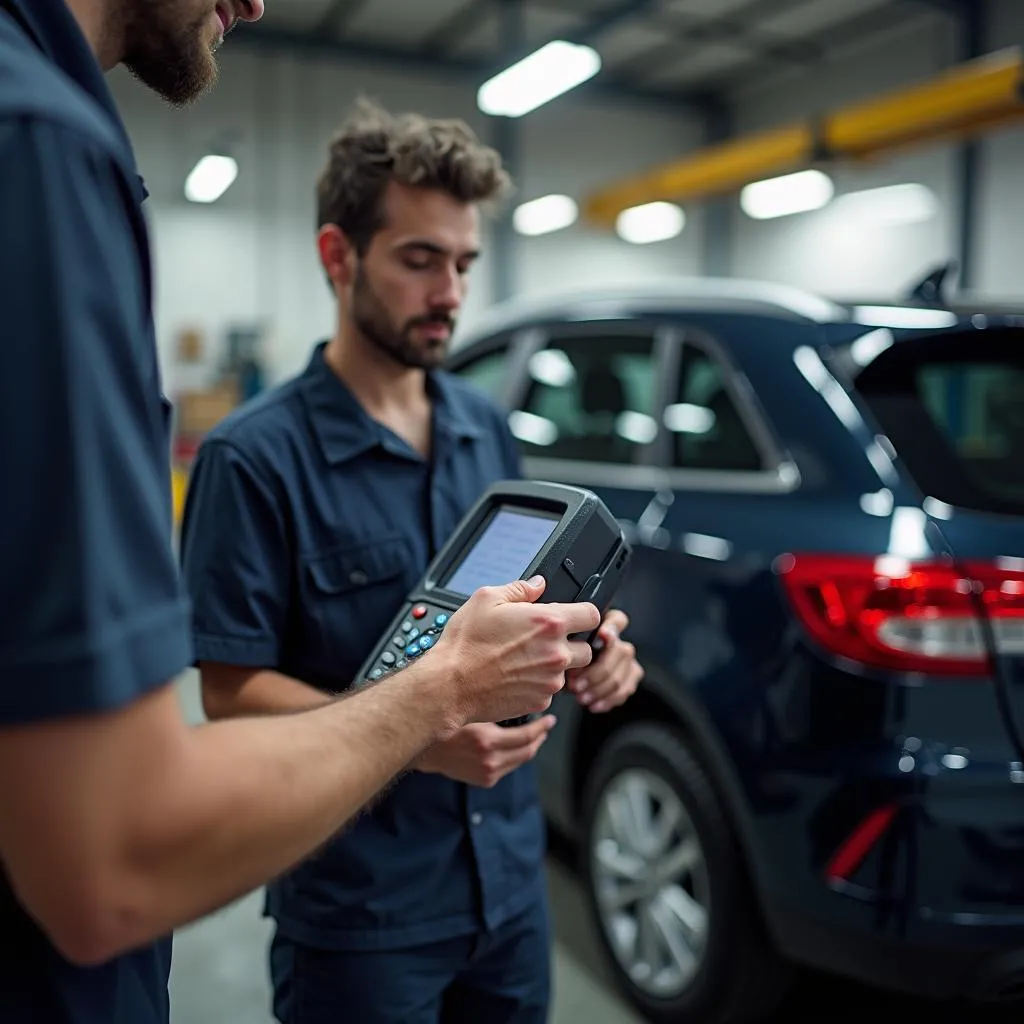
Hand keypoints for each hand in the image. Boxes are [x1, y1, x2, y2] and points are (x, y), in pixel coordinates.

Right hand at [414, 715, 555, 786]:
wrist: (425, 749)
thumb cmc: (445, 722)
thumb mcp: (469, 708)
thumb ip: (493, 702)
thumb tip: (519, 692)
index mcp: (486, 740)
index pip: (526, 736)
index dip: (542, 727)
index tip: (551, 719)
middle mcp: (489, 760)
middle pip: (528, 750)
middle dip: (540, 737)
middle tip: (546, 725)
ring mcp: (488, 773)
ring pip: (521, 760)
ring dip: (530, 747)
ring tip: (535, 735)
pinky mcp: (485, 780)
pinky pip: (510, 766)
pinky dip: (517, 755)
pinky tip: (517, 745)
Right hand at [435, 575, 599, 726]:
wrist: (451, 685)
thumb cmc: (466, 644)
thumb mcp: (486, 599)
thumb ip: (520, 588)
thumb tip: (538, 584)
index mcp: (549, 623)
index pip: (592, 615)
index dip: (584, 614)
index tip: (575, 617)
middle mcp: (556, 653)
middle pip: (587, 649)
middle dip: (572, 644)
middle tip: (546, 641)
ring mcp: (550, 680)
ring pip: (567, 672)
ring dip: (553, 666)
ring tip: (524, 660)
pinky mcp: (541, 701)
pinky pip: (549, 690)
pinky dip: (538, 684)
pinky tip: (516, 676)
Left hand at [567, 609, 642, 712]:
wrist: (566, 674)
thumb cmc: (561, 655)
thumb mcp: (561, 645)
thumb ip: (569, 644)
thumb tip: (571, 653)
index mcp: (605, 625)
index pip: (617, 620)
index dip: (611, 627)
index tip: (602, 635)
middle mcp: (620, 640)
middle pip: (620, 652)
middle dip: (596, 672)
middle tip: (575, 684)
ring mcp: (628, 659)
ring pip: (620, 675)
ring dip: (598, 689)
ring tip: (580, 697)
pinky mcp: (632, 676)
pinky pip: (624, 690)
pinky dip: (607, 700)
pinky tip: (592, 704)